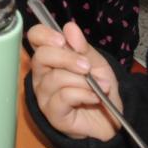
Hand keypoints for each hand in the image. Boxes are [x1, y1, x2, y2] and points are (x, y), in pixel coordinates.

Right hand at [28, 19, 120, 142]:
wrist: (111, 120)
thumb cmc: (100, 89)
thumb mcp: (97, 64)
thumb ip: (83, 47)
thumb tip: (69, 27)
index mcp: (50, 58)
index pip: (35, 38)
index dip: (44, 34)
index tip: (62, 39)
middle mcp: (41, 75)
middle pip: (41, 56)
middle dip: (67, 58)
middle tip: (87, 67)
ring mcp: (44, 95)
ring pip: (55, 78)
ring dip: (82, 80)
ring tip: (100, 87)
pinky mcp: (52, 113)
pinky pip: (63, 97)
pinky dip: (83, 94)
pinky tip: (94, 97)